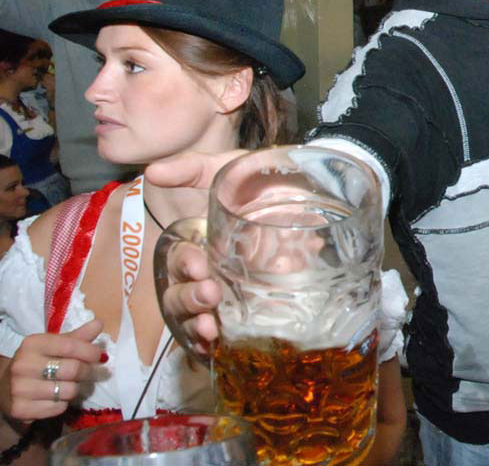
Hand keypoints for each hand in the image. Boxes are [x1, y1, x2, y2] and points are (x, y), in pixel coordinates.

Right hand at [2, 321, 103, 420]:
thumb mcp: (54, 345)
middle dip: (86, 371)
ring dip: (75, 389)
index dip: (90, 352)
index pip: (70, 346)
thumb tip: (98, 324)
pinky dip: (63, 404)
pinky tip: (55, 397)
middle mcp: (23, 365)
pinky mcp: (21, 409)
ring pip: (68, 390)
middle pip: (73, 369)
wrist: (4, 387)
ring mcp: (19, 389)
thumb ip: (77, 337)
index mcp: (32, 344)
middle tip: (87, 372)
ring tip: (68, 385)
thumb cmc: (37, 362)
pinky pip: (59, 408)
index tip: (99, 356)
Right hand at [145, 151, 244, 354]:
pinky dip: (211, 344)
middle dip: (191, 297)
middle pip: (181, 293)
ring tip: (213, 327)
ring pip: (195, 317)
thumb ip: (192, 170)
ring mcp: (224, 294)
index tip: (201, 265)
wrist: (304, 194)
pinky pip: (221, 334)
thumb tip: (153, 172)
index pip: (180, 258)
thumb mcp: (227, 169)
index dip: (185, 263)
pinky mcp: (246, 311)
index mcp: (198, 242)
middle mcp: (206, 272)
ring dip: (199, 323)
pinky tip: (215, 349)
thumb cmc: (259, 184)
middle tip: (211, 294)